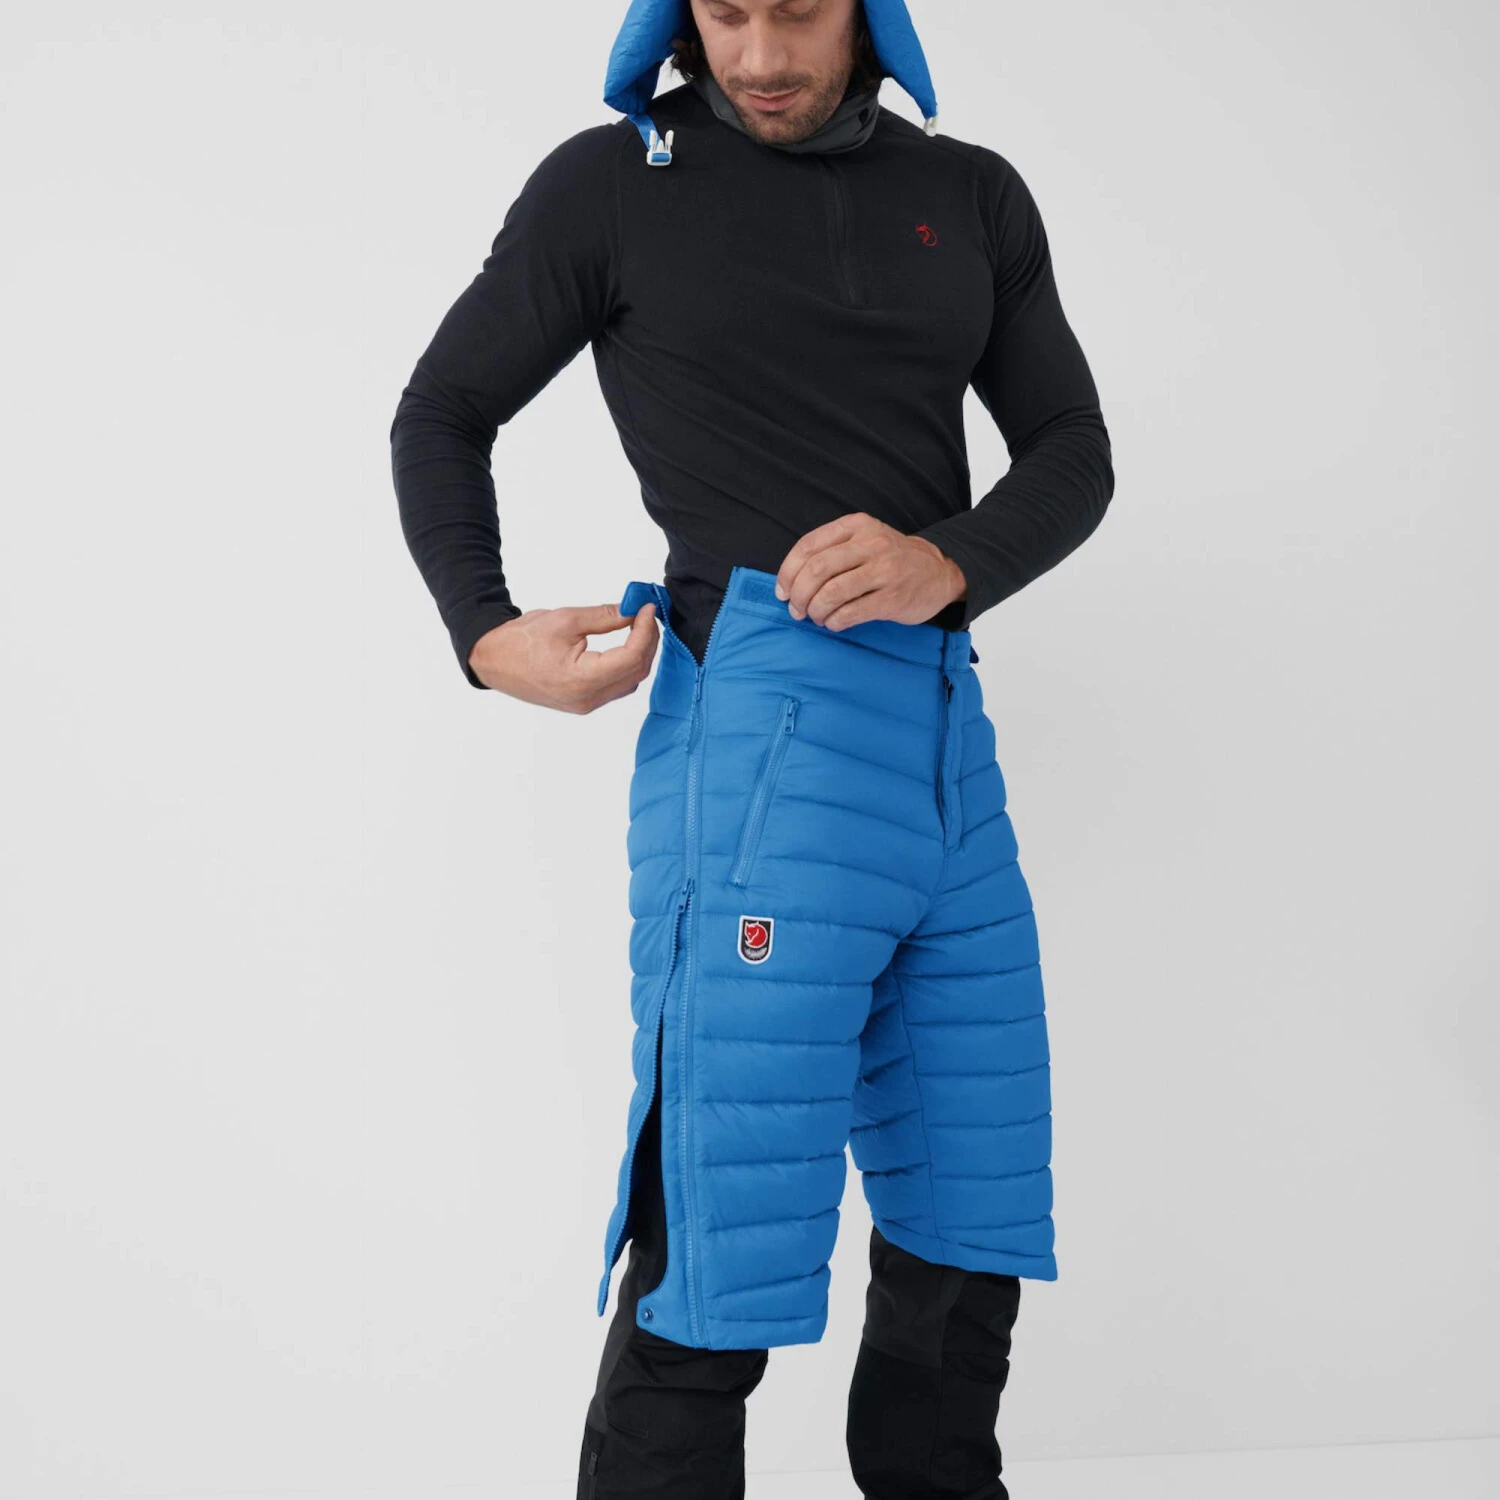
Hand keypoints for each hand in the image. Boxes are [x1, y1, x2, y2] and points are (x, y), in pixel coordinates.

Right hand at [467, 602, 659, 710]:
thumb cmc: (521, 640)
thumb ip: (605, 616)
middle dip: (647, 641)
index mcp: (582, 680)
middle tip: (646, 614)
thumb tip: (633, 610)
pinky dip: (627, 665)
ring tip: (639, 627)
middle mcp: (587, 699)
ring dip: (639, 654)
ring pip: (630, 681)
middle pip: (636, 672)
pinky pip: (617, 687)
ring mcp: (586, 705)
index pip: (631, 657)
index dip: (646, 630)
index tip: (647, 608)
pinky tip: (626, 645)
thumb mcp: (566, 619)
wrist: (493, 660)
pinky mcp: (583, 703)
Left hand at [774, 513, 966, 630]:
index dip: (787, 572)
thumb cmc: (890, 558)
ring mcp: (884, 571)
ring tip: (816, 617)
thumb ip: (830, 551)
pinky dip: (834, 622)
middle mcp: (870, 544)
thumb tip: (789, 584)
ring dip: (815, 610)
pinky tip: (834, 623)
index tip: (783, 592)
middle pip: (816, 570)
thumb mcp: (863, 539)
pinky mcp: (893, 598)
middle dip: (799, 595)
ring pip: (831, 592)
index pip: (808, 546)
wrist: (939, 571)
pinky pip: (851, 613)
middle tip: (797, 610)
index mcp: (856, 525)